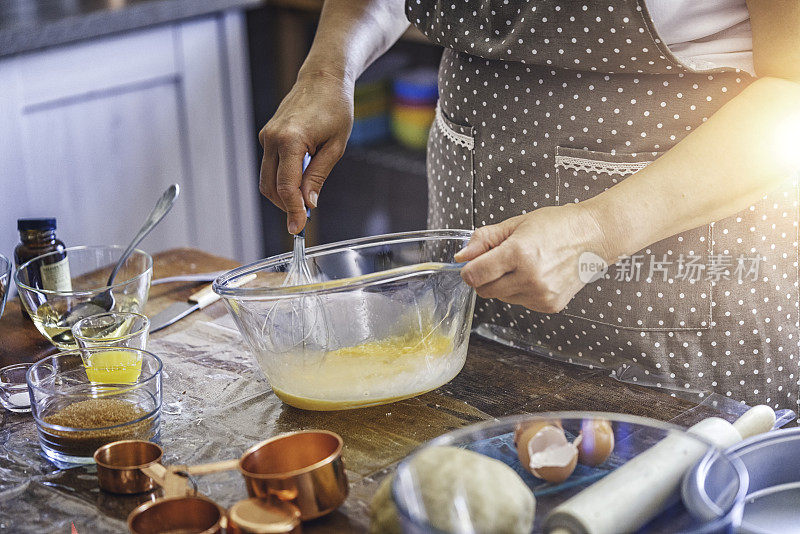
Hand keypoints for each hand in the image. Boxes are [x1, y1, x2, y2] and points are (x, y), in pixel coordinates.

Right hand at [259, 70, 353, 233]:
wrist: (324, 78)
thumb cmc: (335, 108)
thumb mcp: (335, 146)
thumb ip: (318, 176)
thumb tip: (308, 204)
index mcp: (290, 140)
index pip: (286, 187)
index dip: (292, 211)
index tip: (298, 229)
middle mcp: (272, 138)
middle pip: (270, 187)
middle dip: (286, 206)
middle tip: (304, 219)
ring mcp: (267, 137)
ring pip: (267, 179)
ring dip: (283, 195)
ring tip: (304, 201)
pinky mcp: (268, 136)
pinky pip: (270, 167)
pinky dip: (282, 180)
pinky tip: (300, 183)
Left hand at [454, 204, 611, 313]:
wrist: (595, 236)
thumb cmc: (557, 225)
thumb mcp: (516, 223)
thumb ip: (484, 239)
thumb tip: (461, 257)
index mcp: (518, 253)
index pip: (474, 275)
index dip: (468, 270)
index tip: (473, 264)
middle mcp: (530, 278)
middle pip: (484, 290)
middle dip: (485, 277)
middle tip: (502, 260)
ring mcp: (541, 295)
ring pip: (502, 298)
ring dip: (505, 284)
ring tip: (526, 264)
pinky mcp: (549, 305)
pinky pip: (520, 303)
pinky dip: (522, 291)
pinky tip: (538, 274)